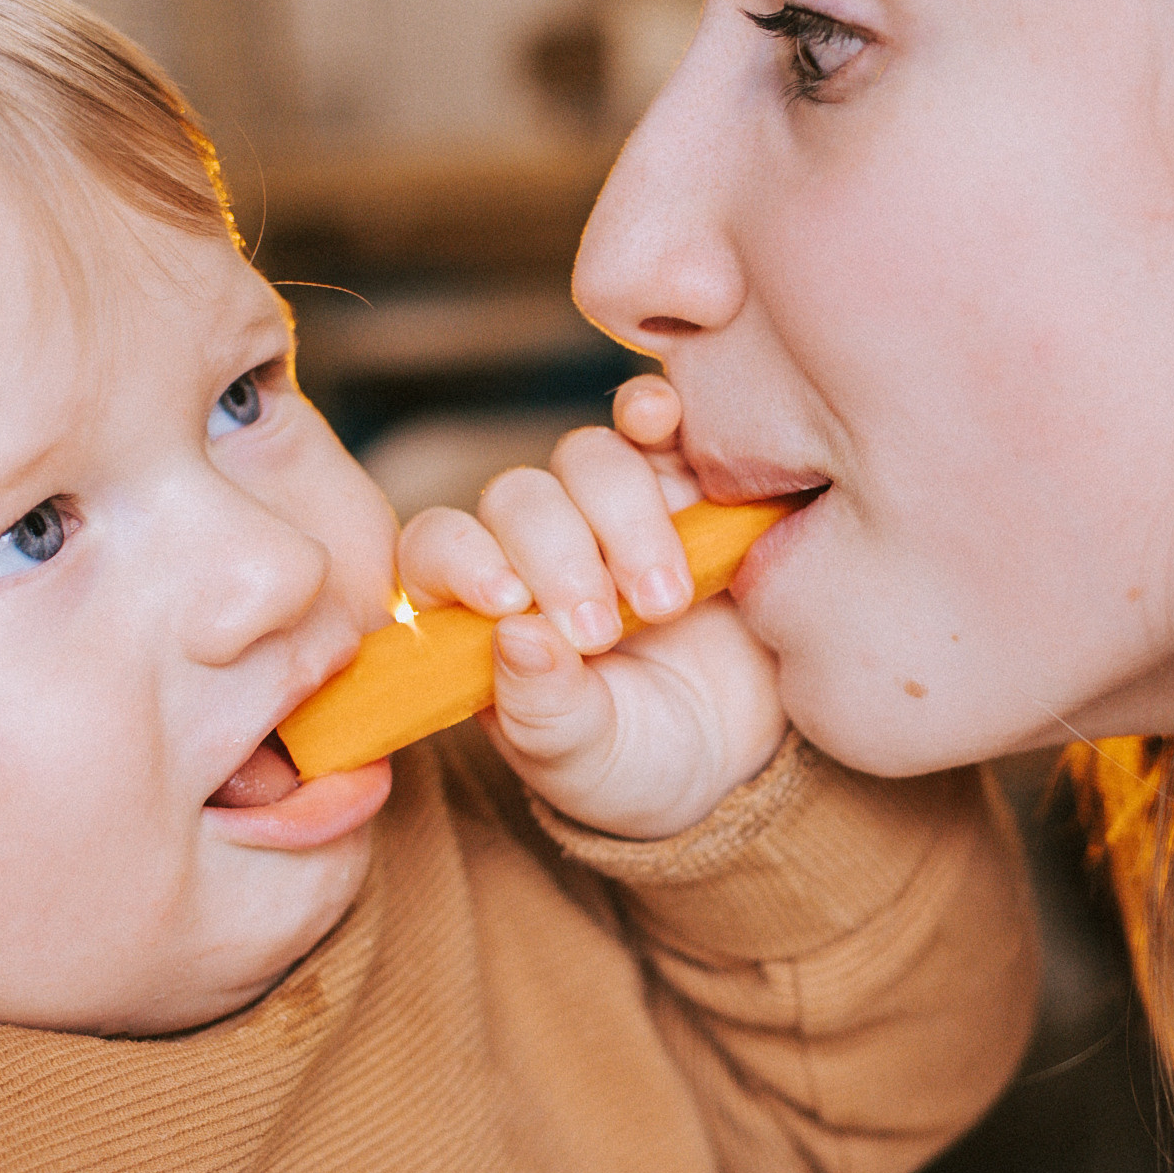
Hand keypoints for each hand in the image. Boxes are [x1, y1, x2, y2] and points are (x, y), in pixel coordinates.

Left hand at [394, 381, 787, 838]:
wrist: (735, 756)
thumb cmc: (631, 761)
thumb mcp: (582, 759)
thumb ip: (544, 709)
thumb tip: (516, 638)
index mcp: (480, 607)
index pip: (438, 547)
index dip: (463, 558)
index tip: (509, 601)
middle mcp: (536, 544)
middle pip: (522, 498)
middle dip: (560, 556)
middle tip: (603, 631)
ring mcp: (611, 508)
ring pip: (592, 458)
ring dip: (625, 517)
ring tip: (664, 599)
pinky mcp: (687, 484)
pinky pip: (663, 426)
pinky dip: (657, 411)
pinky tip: (662, 422)